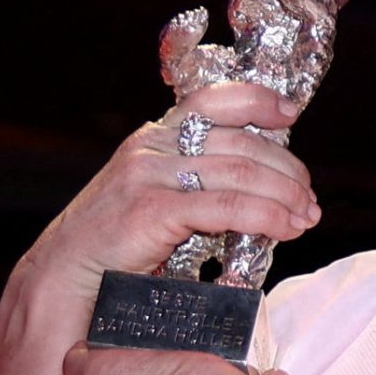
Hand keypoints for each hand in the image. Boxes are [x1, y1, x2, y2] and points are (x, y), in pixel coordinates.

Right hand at [11, 84, 321, 327]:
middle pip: (242, 144)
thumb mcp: (157, 199)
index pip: (214, 99)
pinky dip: (266, 217)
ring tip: (306, 217)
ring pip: (241, 174)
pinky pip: (226, 207)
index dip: (258, 100)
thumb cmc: (116, 245)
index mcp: (156, 136)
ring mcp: (150, 174)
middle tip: (310, 199)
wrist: (66, 275)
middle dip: (288, 171)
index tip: (291, 114)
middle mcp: (153, 146)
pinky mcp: (152, 209)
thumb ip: (196, 183)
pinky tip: (284, 229)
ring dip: (285, 196)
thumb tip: (259, 187)